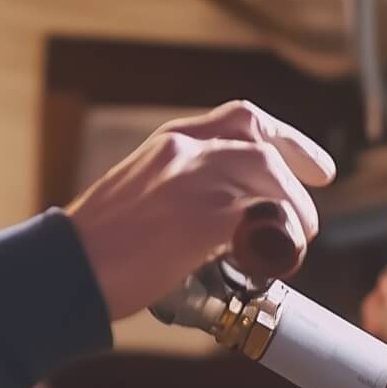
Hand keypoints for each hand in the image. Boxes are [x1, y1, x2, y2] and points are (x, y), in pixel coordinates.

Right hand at [65, 100, 335, 317]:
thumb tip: (220, 224)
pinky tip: (278, 254)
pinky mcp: (200, 217)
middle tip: (321, 183)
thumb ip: (179, 193)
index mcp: (167, 143)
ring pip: (267, 172)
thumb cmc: (96, 247)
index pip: (238, 118)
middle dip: (299, 157)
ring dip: (294, 204)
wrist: (65, 269)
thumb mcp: (139, 195)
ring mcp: (192, 180)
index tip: (305, 158)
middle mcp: (182, 151)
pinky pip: (259, 215)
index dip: (282, 135)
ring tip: (300, 234)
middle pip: (259, 139)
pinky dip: (279, 233)